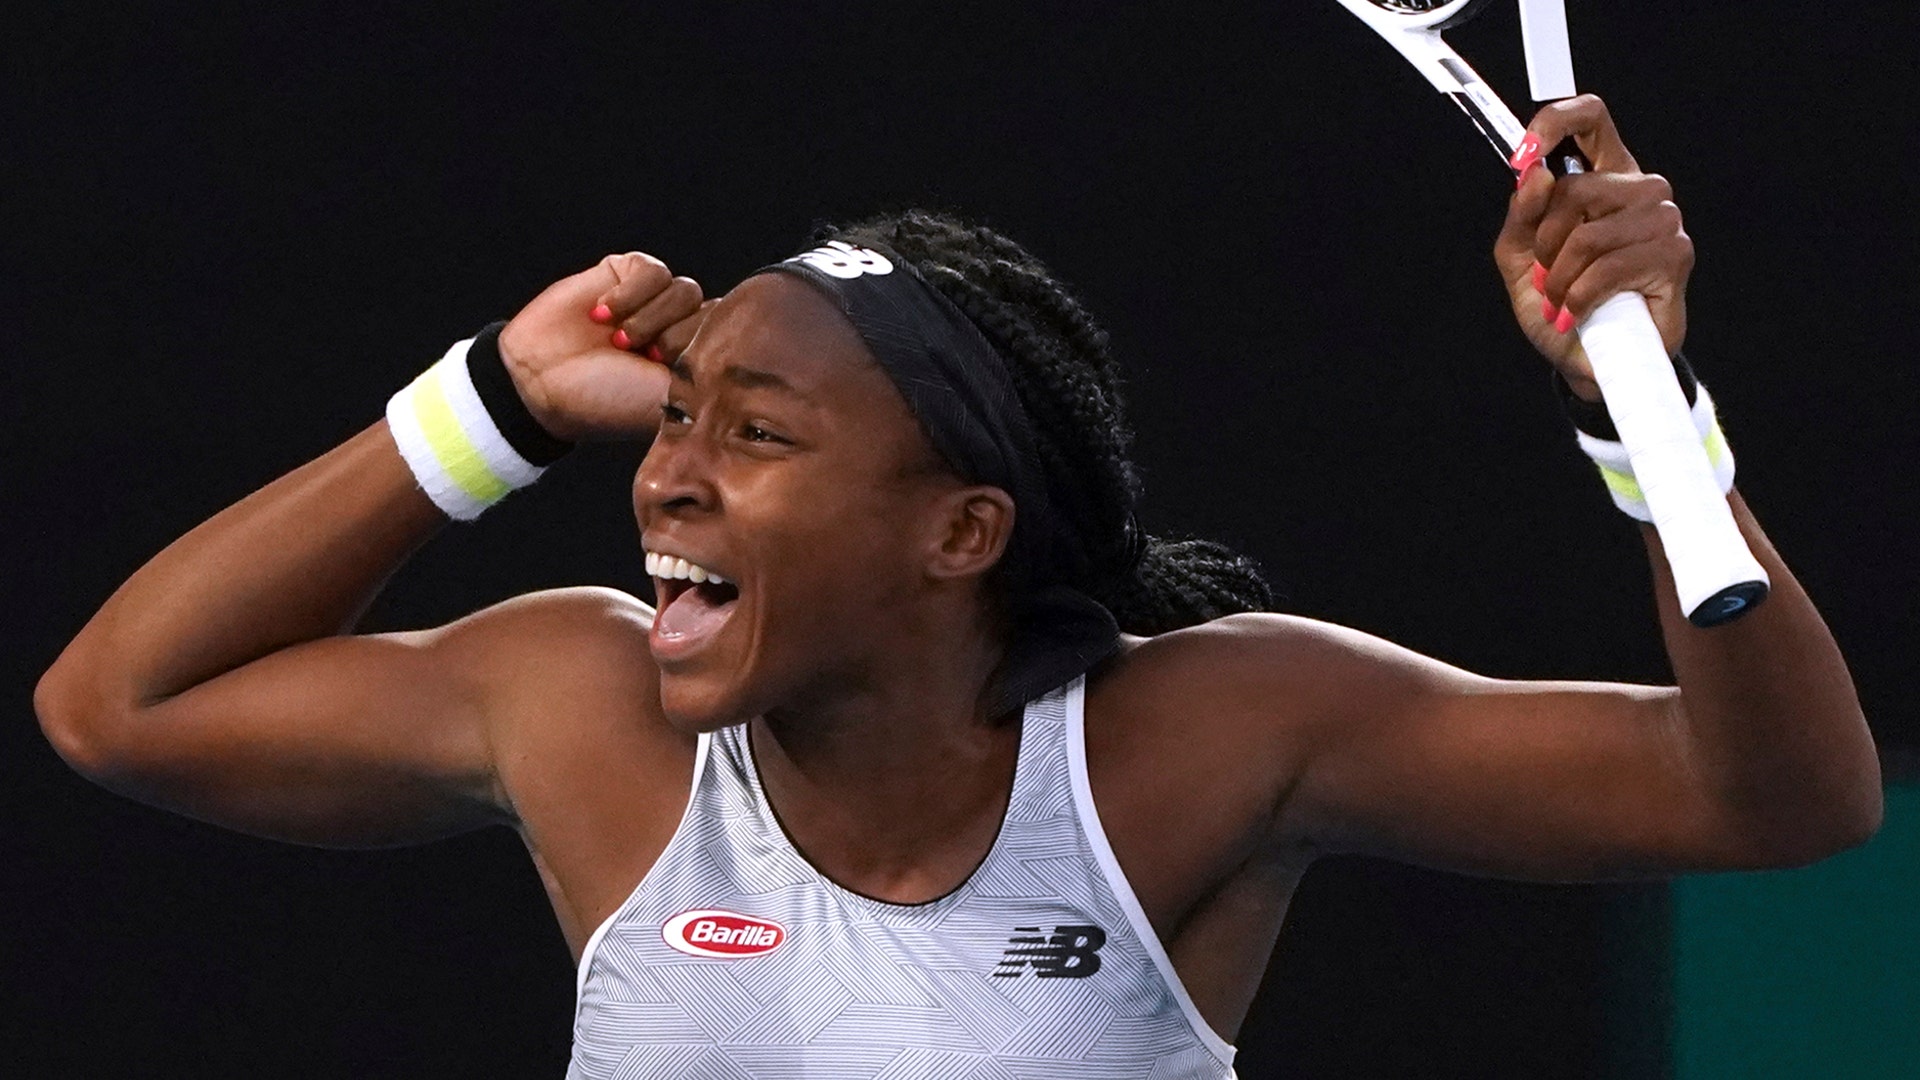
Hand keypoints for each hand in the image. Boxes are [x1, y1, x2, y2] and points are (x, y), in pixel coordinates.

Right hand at [497, 252, 715, 439]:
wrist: (540, 383)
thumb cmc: (604, 402)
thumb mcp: (666, 400)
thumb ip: (706, 374)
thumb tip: (747, 350)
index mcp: (692, 362)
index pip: (729, 338)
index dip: (704, 350)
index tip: (668, 372)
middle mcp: (677, 330)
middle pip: (712, 311)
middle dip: (677, 336)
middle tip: (644, 357)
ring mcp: (652, 302)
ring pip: (685, 291)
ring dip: (651, 318)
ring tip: (620, 341)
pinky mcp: (624, 276)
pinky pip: (653, 271)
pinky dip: (629, 294)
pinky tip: (602, 314)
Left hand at [1494, 95, 1693, 401]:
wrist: (1586, 360)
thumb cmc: (1559, 304)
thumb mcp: (1521, 258)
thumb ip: (1521, 214)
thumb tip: (1533, 172)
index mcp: (1603, 176)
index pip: (1590, 117)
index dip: (1554, 122)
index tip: (1525, 156)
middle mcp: (1639, 188)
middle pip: (1575, 187)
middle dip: (1543, 242)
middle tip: (1546, 275)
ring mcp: (1662, 219)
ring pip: (1588, 233)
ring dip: (1559, 277)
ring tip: (1561, 300)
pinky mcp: (1675, 255)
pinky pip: (1606, 268)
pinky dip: (1578, 298)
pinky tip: (1575, 314)